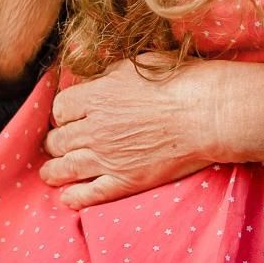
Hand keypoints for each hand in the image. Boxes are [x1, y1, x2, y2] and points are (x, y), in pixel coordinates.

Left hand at [39, 55, 222, 208]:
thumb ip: (111, 75)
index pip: (60, 108)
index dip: (64, 113)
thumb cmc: (183, 84)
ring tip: (53, 173)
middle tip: (62, 144)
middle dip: (57, 141)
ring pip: (62, 169)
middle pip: (56, 140)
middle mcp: (94, 129)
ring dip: (54, 171)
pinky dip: (73, 197)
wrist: (210, 115)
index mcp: (97, 96)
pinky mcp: (124, 181)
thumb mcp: (142, 65)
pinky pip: (86, 195)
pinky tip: (70, 196)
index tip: (71, 116)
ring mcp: (107, 158)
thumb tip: (98, 82)